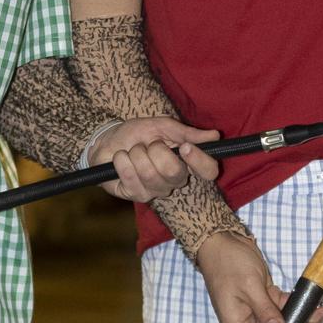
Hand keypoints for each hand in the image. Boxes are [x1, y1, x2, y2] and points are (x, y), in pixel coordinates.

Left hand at [92, 117, 220, 202]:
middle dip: (156, 151)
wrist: (108, 141)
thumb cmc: (137, 134)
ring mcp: (155, 191)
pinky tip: (121, 158)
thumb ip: (185, 133)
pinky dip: (122, 161)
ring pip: (150, 174)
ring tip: (132, 151)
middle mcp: (175, 180)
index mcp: (186, 163)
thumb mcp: (161, 126)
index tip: (184, 147)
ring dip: (136, 154)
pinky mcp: (136, 195)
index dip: (199, 161)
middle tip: (148, 144)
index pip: (208, 171)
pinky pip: (131, 177)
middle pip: (175, 173)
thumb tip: (214, 136)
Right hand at [195, 230, 322, 322]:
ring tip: (321, 312)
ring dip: (303, 322)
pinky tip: (314, 302)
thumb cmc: (227, 263)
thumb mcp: (249, 286)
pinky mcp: (265, 299)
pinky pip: (284, 309)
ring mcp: (256, 312)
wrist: (222, 240)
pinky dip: (299, 307)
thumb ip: (265, 310)